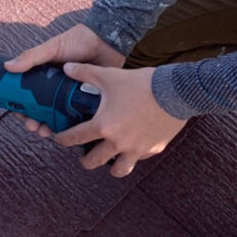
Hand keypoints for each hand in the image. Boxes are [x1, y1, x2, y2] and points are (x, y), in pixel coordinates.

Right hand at [4, 23, 124, 137]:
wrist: (107, 40)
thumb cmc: (79, 40)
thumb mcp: (52, 48)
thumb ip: (31, 57)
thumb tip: (8, 66)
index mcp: (45, 77)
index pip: (28, 96)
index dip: (22, 107)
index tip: (19, 115)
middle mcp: (57, 88)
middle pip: (41, 111)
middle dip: (35, 122)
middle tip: (33, 127)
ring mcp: (72, 96)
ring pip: (58, 117)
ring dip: (50, 127)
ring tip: (46, 132)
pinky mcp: (88, 101)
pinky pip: (79, 117)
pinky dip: (73, 126)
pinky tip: (69, 132)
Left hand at [52, 63, 186, 176]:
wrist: (177, 92)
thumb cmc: (142, 84)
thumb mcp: (109, 76)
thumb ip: (84, 73)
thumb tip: (66, 67)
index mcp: (103, 126)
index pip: (74, 138)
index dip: (62, 140)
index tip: (58, 140)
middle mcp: (117, 143)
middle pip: (93, 161)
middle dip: (84, 160)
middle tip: (83, 155)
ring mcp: (136, 149)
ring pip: (118, 169)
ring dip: (110, 166)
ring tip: (107, 159)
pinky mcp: (153, 149)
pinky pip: (139, 159)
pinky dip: (133, 156)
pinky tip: (131, 147)